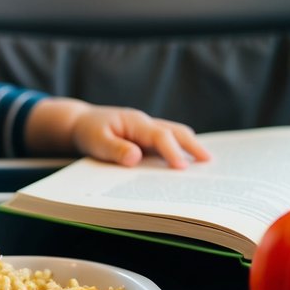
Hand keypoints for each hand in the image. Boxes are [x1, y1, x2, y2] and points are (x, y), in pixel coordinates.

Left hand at [71, 106, 209, 168]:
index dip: (172, 151)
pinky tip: (186, 163)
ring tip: (205, 163)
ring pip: (174, 134)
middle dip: (192, 145)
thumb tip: (136, 158)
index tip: (182, 167)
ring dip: (189, 146)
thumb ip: (115, 149)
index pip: (159, 136)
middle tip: (209, 161)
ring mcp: (147, 130)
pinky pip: (167, 142)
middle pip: (175, 131)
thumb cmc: (88, 131)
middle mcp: (145, 123)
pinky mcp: (146, 138)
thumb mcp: (95, 141)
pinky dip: (179, 150)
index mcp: (134, 122)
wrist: (80, 123)